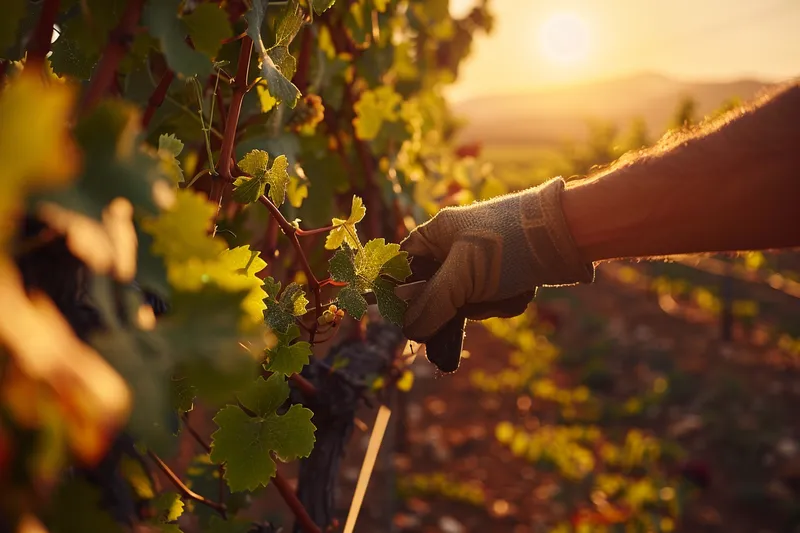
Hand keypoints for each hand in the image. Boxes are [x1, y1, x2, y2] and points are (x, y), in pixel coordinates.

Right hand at [400, 178, 593, 340]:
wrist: (568, 234)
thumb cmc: (508, 245)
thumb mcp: (463, 276)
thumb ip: (432, 304)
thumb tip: (410, 332)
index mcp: (437, 233)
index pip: (403, 266)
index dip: (402, 294)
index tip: (408, 320)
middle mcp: (456, 244)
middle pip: (436, 291)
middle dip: (457, 306)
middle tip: (465, 313)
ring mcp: (482, 259)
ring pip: (467, 300)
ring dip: (486, 305)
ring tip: (505, 294)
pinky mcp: (504, 272)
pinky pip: (492, 299)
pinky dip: (505, 301)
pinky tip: (521, 291)